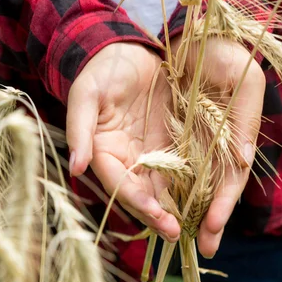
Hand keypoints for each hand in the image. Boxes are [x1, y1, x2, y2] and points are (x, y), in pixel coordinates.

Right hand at [66, 42, 180, 242]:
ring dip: (176, 209)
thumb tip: (76, 168)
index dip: (135, 201)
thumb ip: (79, 130)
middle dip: (158, 215)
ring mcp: (151, 153)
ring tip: (194, 226)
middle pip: (142, 194)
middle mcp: (128, 159)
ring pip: (163, 188)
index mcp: (104, 152)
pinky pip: (182, 169)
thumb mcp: (87, 94)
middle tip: (176, 232)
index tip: (155, 215)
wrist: (130, 50)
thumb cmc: (103, 70)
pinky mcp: (172, 144)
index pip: (119, 184)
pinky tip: (206, 200)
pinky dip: (191, 186)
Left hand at [171, 35, 265, 257]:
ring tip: (174, 236)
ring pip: (179, 186)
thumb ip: (246, 119)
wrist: (187, 34)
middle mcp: (205, 148)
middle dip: (203, 221)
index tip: (212, 226)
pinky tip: (153, 209)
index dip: (222, 205)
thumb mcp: (243, 80)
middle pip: (204, 192)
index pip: (228, 181)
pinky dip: (153, 189)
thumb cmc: (221, 54)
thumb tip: (243, 162)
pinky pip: (154, 168)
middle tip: (202, 248)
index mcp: (228, 140)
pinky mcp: (155, 138)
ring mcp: (179, 145)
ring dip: (176, 212)